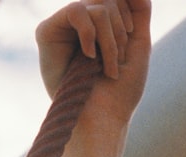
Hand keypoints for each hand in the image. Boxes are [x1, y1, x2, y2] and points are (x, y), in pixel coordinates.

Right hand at [36, 0, 151, 127]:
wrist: (103, 117)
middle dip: (123, 30)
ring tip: (108, 66)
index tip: (131, 43)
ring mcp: (63, 27)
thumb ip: (139, 13)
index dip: (130, 15)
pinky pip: (76, 11)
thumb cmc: (121, 90)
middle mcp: (81, 23)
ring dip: (111, 39)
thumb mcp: (137, 45)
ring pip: (97, 6)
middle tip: (120, 60)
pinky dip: (91, 34)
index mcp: (101, 26)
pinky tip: (90, 57)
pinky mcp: (47, 31)